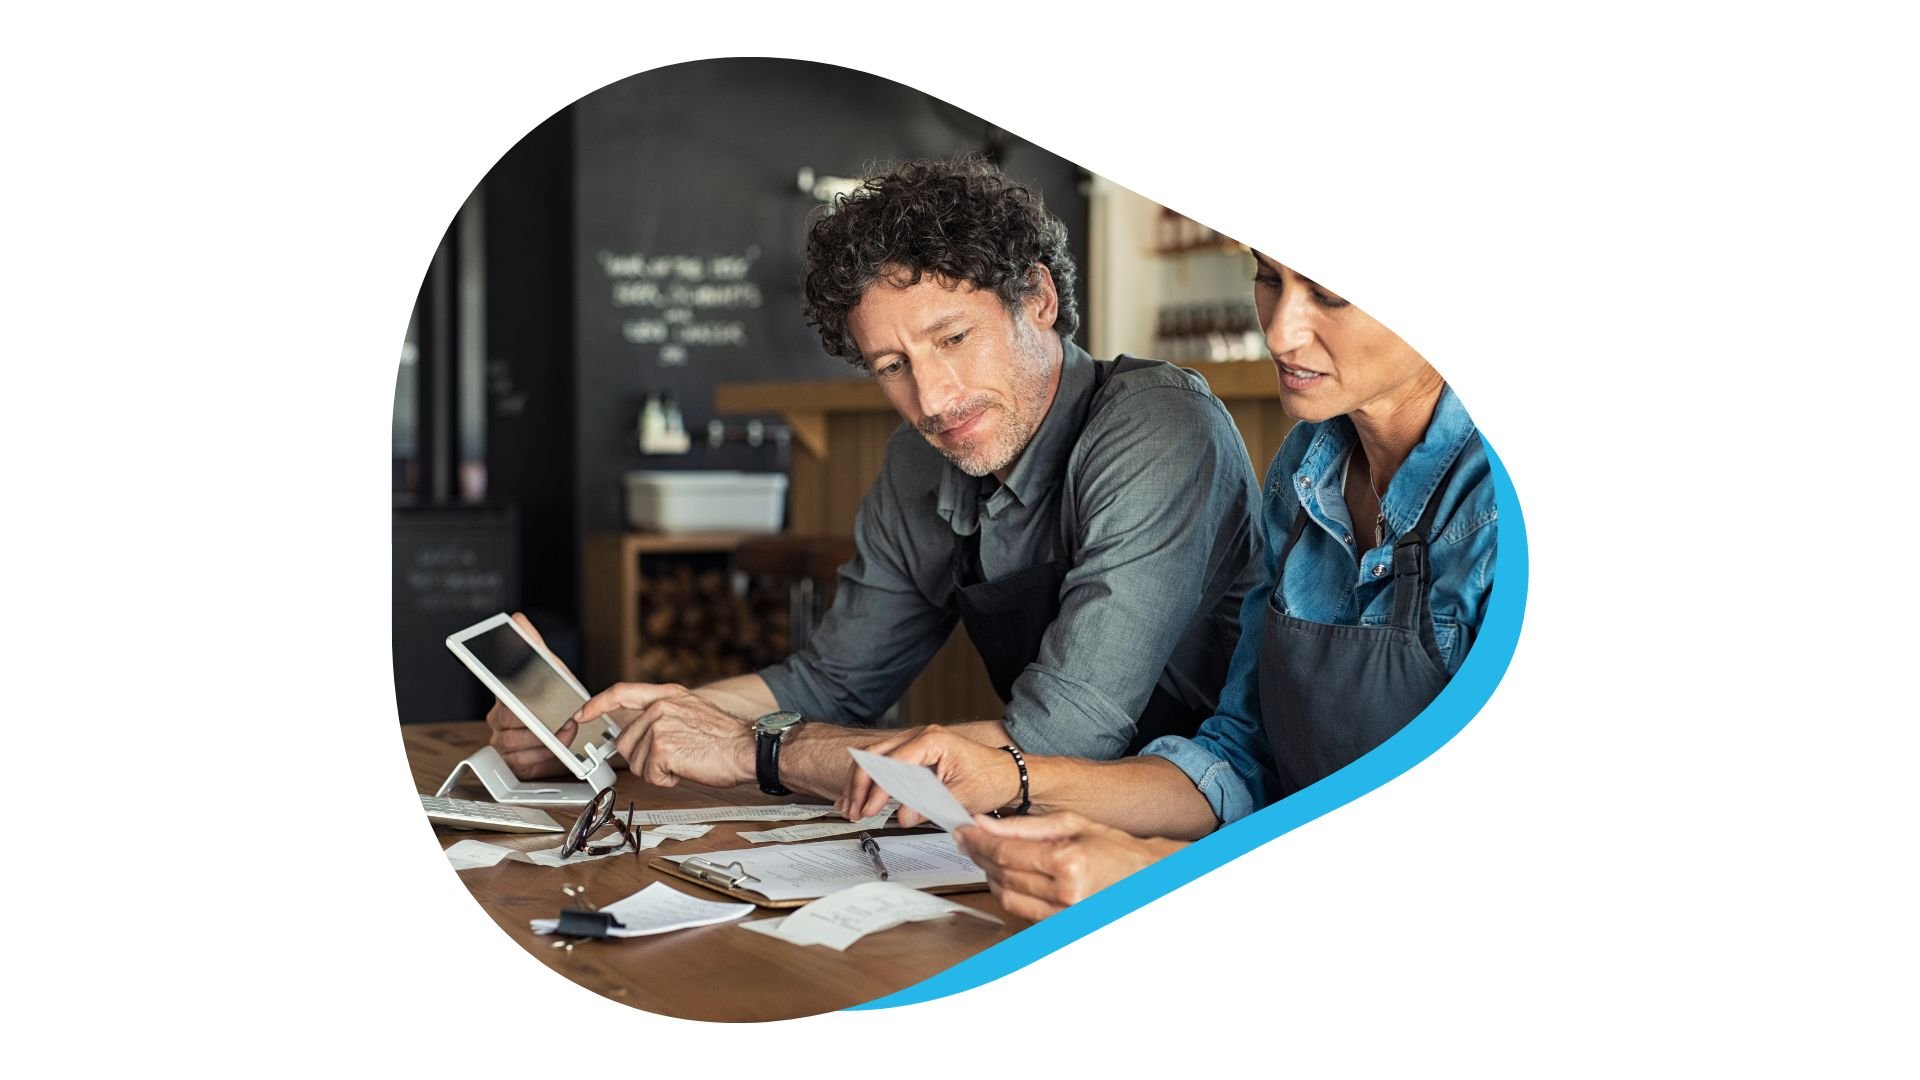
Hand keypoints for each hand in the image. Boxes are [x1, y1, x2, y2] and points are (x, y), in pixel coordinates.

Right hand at [484, 613, 577, 778]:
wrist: (568, 727)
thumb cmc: (555, 697)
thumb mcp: (549, 668)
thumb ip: (533, 645)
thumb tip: (517, 620)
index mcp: (504, 694)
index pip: (500, 694)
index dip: (513, 699)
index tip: (523, 703)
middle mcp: (498, 718)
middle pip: (511, 722)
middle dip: (540, 722)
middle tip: (563, 720)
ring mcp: (502, 740)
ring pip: (515, 743)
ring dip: (545, 741)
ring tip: (565, 734)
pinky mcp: (511, 761)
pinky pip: (521, 762)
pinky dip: (541, 757)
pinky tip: (554, 750)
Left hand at [601, 686, 754, 788]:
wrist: (749, 748)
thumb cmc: (726, 738)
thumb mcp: (691, 712)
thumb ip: (662, 715)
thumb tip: (637, 733)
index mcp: (667, 695)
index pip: (620, 693)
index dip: (596, 704)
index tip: (581, 714)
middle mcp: (660, 707)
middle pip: (626, 741)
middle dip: (644, 758)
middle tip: (673, 757)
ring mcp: (659, 726)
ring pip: (637, 762)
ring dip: (658, 770)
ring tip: (686, 760)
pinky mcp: (662, 748)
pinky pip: (650, 775)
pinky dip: (667, 779)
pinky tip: (686, 768)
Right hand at [839, 727, 1022, 825]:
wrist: (1008, 774)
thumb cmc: (992, 778)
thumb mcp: (961, 796)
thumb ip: (929, 805)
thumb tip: (902, 816)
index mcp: (932, 740)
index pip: (892, 763)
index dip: (876, 789)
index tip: (869, 810)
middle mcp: (921, 736)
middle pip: (874, 755)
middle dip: (859, 785)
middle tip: (854, 810)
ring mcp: (916, 743)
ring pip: (874, 758)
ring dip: (860, 783)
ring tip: (851, 807)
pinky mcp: (915, 755)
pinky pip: (884, 763)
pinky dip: (870, 780)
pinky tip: (858, 796)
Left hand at [955, 812, 1181, 920]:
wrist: (1145, 878)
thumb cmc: (1115, 849)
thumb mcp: (1072, 823)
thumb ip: (1024, 825)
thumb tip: (986, 822)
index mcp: (1068, 862)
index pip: (1005, 852)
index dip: (977, 841)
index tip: (963, 831)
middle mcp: (1065, 894)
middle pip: (1001, 876)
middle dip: (978, 856)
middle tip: (968, 840)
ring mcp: (1064, 916)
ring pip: (1007, 898)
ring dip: (990, 877)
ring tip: (985, 856)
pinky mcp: (1061, 928)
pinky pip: (1022, 912)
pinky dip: (1009, 894)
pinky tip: (1006, 877)